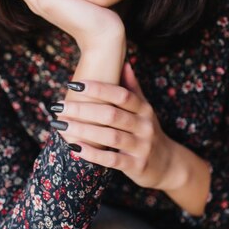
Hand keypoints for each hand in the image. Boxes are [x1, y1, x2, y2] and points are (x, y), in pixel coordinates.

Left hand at [51, 62, 175, 189]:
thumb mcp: (145, 109)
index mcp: (144, 109)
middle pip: (112, 114)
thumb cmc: (148, 131)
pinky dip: (93, 154)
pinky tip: (75, 148)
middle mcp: (145, 126)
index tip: (74, 84)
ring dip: (83, 130)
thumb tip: (124, 62)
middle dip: (83, 109)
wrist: (169, 164)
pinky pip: (112, 160)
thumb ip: (133, 88)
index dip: (98, 88)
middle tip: (59, 106)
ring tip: (61, 125)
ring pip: (110, 136)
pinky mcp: (137, 166)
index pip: (121, 94)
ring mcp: (142, 146)